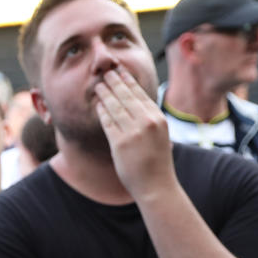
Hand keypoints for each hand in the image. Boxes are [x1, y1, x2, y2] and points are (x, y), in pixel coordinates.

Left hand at [94, 67, 177, 201]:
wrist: (156, 186)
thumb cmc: (157, 164)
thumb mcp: (160, 136)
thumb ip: (150, 122)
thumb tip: (140, 108)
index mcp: (159, 119)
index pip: (141, 95)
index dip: (129, 82)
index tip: (121, 72)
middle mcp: (147, 122)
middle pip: (127, 97)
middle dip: (114, 82)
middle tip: (105, 72)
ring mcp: (133, 132)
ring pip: (115, 107)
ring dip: (105, 94)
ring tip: (98, 85)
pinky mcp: (120, 143)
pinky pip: (108, 123)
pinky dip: (102, 112)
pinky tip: (97, 105)